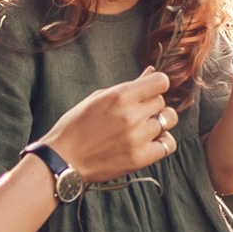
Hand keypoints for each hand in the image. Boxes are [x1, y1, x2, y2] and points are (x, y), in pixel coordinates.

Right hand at [42, 67, 176, 181]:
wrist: (64, 159)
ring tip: (145, 127)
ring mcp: (138, 138)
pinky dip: (162, 142)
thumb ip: (128, 86)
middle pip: (162, 101)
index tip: (149, 91)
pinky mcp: (141, 158)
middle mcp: (132, 115)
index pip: (161, 81)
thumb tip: (150, 73)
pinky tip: (150, 141)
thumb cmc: (76, 126)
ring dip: (159, 122)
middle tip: (137, 112)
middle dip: (151, 105)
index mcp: (120, 96)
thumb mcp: (98, 98)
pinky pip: (169, 144)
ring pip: (168, 120)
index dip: (155, 85)